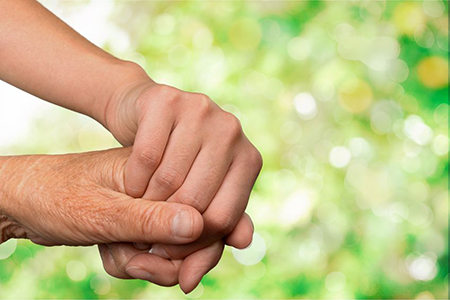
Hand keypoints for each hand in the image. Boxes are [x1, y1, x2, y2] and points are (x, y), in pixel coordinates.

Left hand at [0, 147, 202, 247]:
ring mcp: (157, 203)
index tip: (158, 262)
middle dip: (171, 260)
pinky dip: (144, 264)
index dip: (195, 245)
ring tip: (119, 257)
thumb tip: (198, 225)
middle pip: (202, 231)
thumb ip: (149, 219)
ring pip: (183, 247)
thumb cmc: (55, 195)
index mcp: (160, 163)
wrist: (24, 201)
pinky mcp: (148, 220)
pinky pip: (164, 252)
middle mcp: (165, 184)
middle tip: (136, 264)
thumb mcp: (100, 211)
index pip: (205, 207)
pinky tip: (118, 256)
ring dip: (154, 265)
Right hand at [104, 80, 261, 291]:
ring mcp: (202, 110)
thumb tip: (243, 243)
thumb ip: (221, 219)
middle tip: (148, 237)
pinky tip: (131, 185)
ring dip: (146, 204)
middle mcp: (232, 130)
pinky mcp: (168, 99)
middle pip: (196, 200)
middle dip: (167, 226)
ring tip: (140, 210)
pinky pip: (147, 155)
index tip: (170, 252)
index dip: (194, 243)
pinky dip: (134, 179)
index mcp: (248, 158)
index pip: (225, 217)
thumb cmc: (174, 163)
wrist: (141, 118)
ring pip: (170, 180)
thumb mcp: (201, 192)